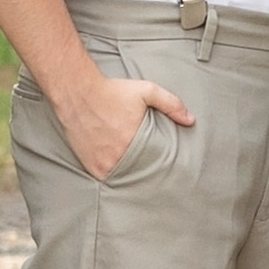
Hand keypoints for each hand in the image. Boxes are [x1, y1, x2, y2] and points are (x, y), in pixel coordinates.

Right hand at [54, 61, 199, 181]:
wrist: (77, 92)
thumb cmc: (112, 91)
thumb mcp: (147, 91)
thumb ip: (171, 104)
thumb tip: (191, 120)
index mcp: (134, 143)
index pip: (154, 164)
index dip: (159, 165)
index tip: (164, 166)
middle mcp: (117, 157)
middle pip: (138, 173)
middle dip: (145, 171)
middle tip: (152, 171)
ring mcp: (101, 163)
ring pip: (121, 177)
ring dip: (128, 174)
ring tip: (135, 170)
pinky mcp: (89, 165)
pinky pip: (104, 177)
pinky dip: (111, 174)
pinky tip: (117, 167)